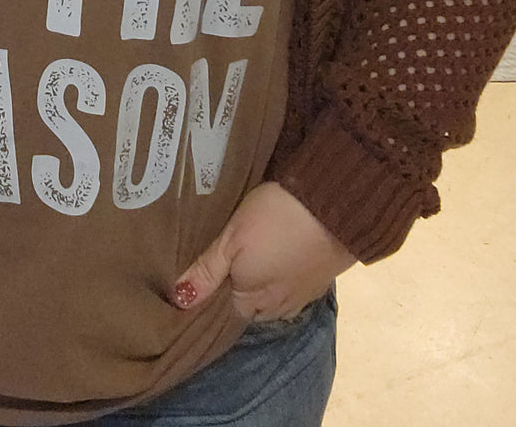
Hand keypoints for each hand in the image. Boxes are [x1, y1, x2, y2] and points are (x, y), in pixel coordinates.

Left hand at [171, 182, 356, 323]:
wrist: (335, 205)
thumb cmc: (274, 219)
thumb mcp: (232, 238)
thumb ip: (208, 270)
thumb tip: (180, 301)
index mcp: (252, 299)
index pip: (226, 310)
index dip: (214, 293)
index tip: (205, 274)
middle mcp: (279, 306)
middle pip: (251, 306)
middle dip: (240, 289)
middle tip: (227, 260)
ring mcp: (304, 295)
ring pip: (275, 298)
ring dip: (265, 283)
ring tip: (253, 257)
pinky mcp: (323, 279)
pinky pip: (295, 285)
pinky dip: (286, 274)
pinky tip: (281, 256)